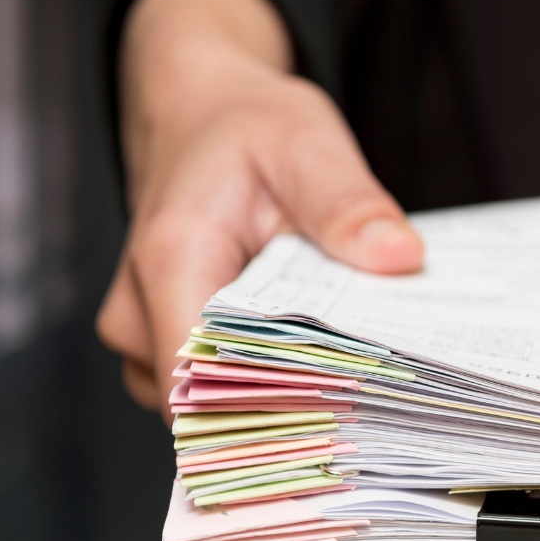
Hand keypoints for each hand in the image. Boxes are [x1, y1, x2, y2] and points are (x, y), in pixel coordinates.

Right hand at [96, 0, 423, 413]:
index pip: (203, 384)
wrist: (203, 114)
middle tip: (376, 400)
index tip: (345, 426)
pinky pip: (218, 391)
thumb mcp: (307, 144)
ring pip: (218, 407)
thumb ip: (348, 204)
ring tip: (355, 373)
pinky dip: (273, 383)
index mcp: (171, 261)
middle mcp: (140, 312)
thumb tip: (399, 255)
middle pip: (215, 406)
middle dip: (295, 410)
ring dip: (286, 398)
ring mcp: (146, 335)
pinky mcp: (168, 345)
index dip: (271, 418)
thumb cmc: (247, 127)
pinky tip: (324, 362)